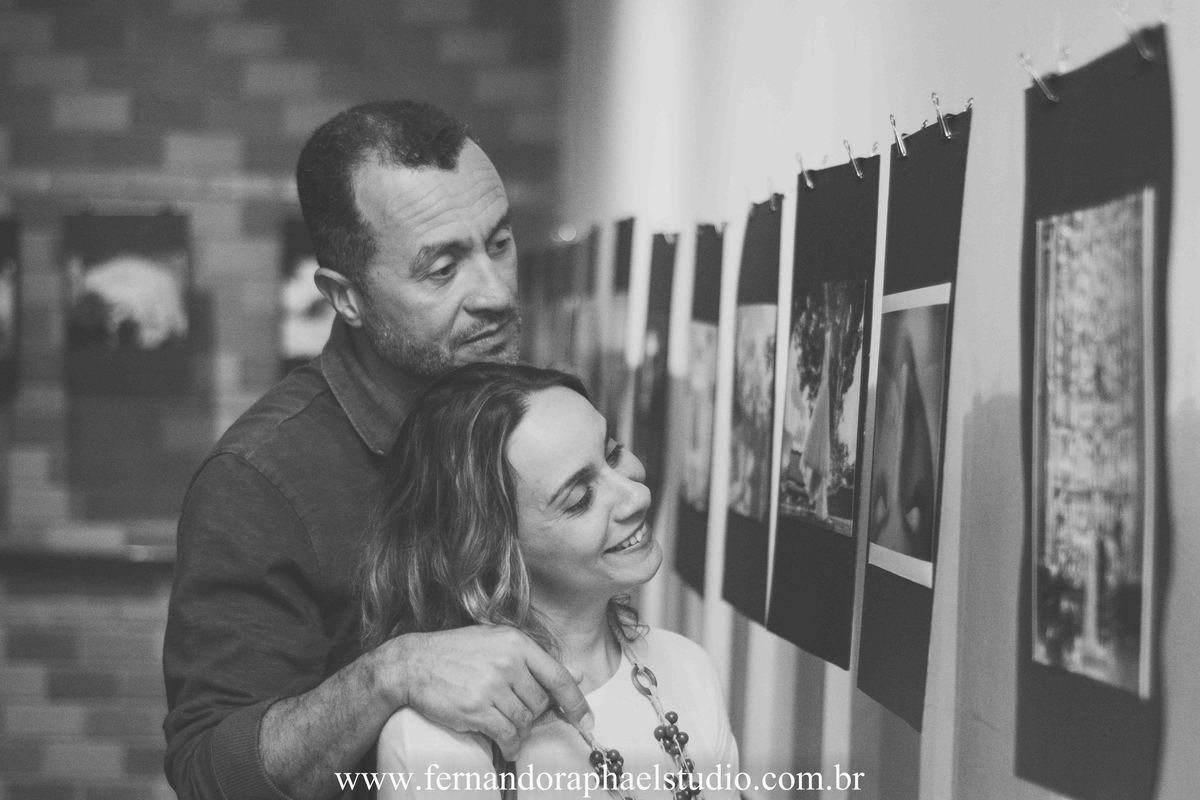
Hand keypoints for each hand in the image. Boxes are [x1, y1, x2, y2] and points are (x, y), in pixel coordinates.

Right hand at [381, 625, 592, 758]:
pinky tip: (505, 744)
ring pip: (524, 721)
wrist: (413, 663)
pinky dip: (510, 745)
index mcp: (516, 642)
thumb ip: (534, 659)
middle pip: (540, 703)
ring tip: (507, 729)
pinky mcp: (476, 707)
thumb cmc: (455, 653)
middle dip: (533, 714)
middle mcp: (508, 661)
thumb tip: (575, 673)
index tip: (585, 719)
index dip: (576, 701)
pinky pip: (507, 734)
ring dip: (520, 732)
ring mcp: (491, 685)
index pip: (558, 676)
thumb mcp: (496, 643)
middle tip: (516, 714)